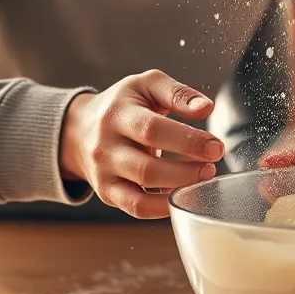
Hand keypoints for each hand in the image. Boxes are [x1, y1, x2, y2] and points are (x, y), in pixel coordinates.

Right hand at [59, 69, 224, 218]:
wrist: (80, 129)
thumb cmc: (122, 105)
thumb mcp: (146, 85)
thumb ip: (177, 93)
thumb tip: (205, 107)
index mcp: (116, 115)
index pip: (152, 131)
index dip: (187, 141)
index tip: (215, 146)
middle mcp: (105, 148)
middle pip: (147, 168)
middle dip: (186, 171)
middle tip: (212, 165)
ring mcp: (104, 174)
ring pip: (141, 193)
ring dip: (178, 189)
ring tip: (202, 178)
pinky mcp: (107, 193)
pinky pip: (137, 208)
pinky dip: (163, 207)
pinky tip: (184, 194)